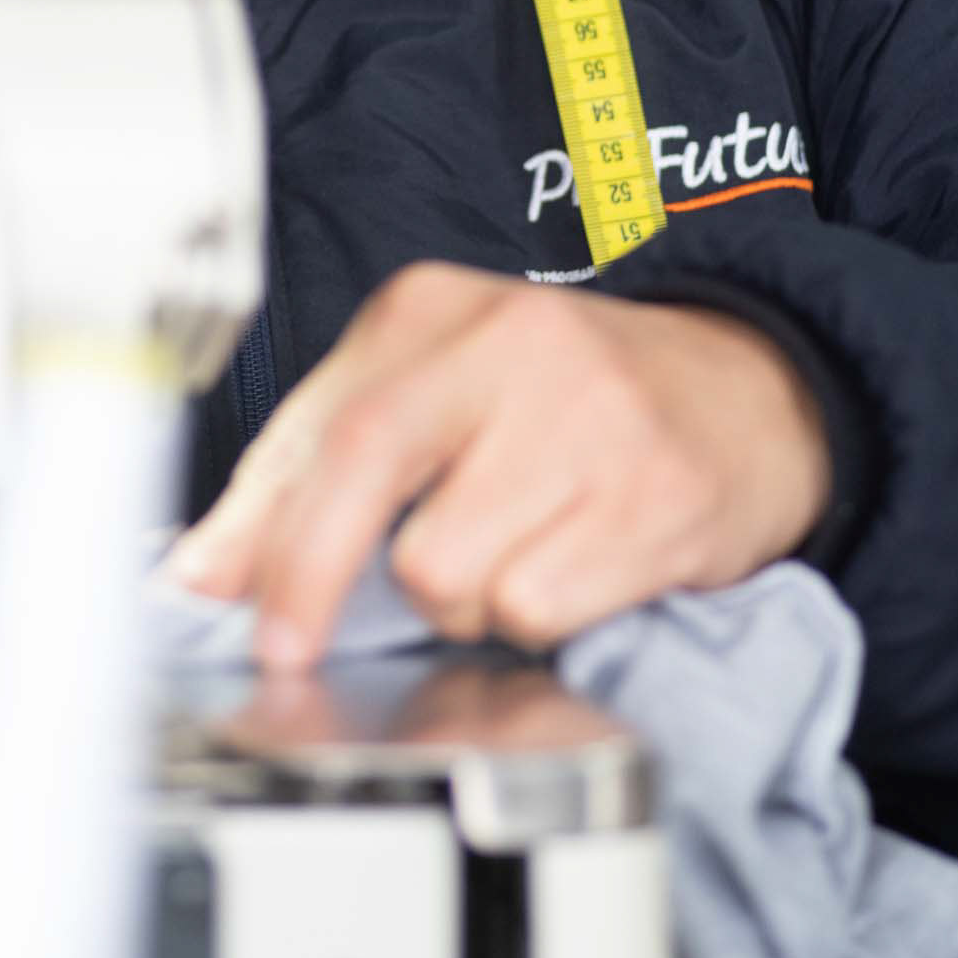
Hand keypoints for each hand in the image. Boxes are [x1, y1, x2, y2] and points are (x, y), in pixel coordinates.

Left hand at [165, 262, 831, 665]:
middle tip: (294, 649)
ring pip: (446, 569)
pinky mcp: (654, 499)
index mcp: (435, 308)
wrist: (754, 394)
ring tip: (505, 557)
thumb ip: (311, 473)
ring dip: (456, 602)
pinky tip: (568, 571)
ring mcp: (589, 419)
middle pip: (368, 473)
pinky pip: (535, 608)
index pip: (322, 424)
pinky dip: (535, 620)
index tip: (221, 606)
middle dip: (313, 580)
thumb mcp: (434, 396)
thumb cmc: (567, 403)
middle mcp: (510, 345)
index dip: (262, 532)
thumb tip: (203, 573)